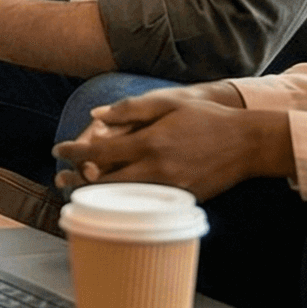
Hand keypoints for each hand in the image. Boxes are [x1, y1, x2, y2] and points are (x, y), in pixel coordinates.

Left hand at [51, 84, 281, 200]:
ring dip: (96, 195)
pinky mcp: (180, 200)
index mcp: (151, 143)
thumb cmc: (207, 118)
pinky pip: (144, 204)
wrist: (247, 144)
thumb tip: (96, 115)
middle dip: (77, 181)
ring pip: (121, 199)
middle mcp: (156, 170)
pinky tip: (111, 197)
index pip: (100, 151)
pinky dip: (123, 202)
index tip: (59, 149)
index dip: (74, 151)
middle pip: (104, 183)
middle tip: (59, 178)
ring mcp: (169, 189)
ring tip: (77, 191)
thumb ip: (131, 109)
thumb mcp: (170, 102)